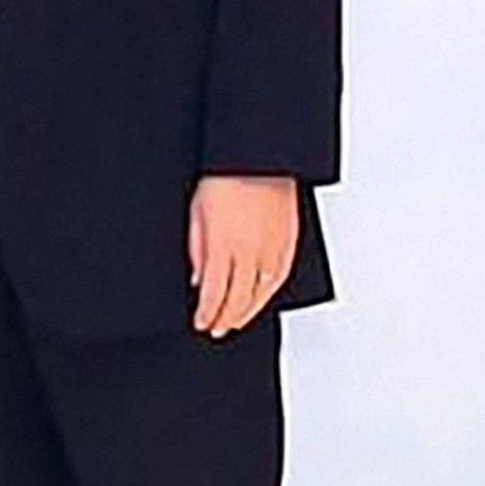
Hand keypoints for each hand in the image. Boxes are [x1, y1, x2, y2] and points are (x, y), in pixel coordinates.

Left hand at [188, 174, 298, 337]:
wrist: (257, 156)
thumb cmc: (223, 176)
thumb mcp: (196, 212)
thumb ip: (197, 249)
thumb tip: (198, 280)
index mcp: (223, 246)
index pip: (214, 295)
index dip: (207, 314)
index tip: (201, 322)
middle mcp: (250, 252)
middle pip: (238, 299)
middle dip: (225, 318)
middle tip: (216, 329)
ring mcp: (272, 249)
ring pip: (261, 293)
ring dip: (247, 312)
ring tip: (235, 321)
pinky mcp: (288, 242)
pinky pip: (279, 277)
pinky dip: (268, 294)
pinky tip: (260, 299)